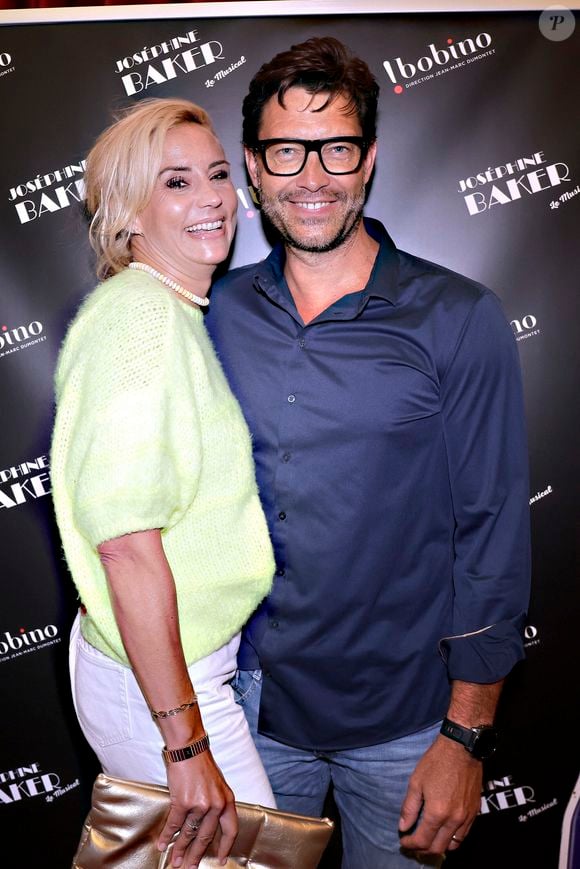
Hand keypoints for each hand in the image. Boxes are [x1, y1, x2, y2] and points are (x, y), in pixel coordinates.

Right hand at [157, 750, 237, 867]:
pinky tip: (162, 843)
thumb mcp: (218, 785)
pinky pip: (174, 824)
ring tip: (174, 861)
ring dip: (179, 849)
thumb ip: (216, 803)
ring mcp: (200, 804)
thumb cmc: (202, 764)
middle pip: (206, 837)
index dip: (226, 847)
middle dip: (196, 855)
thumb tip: (209, 824)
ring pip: (189, 834)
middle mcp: (216, 805)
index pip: (230, 830)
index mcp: (227, 800)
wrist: (189, 748)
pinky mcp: (183, 801)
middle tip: (189, 867)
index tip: (221, 860)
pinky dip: (167, 835)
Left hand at [398, 734, 481, 856]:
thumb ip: (410, 807)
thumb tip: (403, 826)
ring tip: (429, 840)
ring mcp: (467, 817)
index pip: (422, 840)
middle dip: (423, 850)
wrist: (462, 748)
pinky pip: (464, 834)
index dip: (410, 844)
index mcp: (437, 812)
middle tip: (414, 844)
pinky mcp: (475, 811)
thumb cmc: (436, 762)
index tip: (403, 841)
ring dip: (439, 847)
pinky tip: (444, 831)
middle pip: (438, 848)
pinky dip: (453, 839)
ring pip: (453, 844)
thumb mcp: (416, 782)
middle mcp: (454, 819)